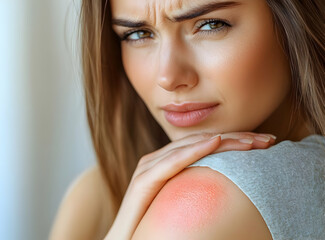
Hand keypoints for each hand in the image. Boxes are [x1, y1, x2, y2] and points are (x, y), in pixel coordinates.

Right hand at [104, 132, 275, 239]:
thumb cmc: (154, 225)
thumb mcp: (181, 202)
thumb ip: (196, 189)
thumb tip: (228, 188)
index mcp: (168, 163)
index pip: (206, 145)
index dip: (236, 141)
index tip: (266, 143)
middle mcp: (158, 160)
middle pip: (202, 142)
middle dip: (236, 138)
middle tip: (269, 140)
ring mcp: (149, 167)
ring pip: (190, 146)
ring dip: (223, 141)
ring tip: (251, 140)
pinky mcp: (144, 180)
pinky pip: (172, 162)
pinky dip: (194, 151)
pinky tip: (214, 143)